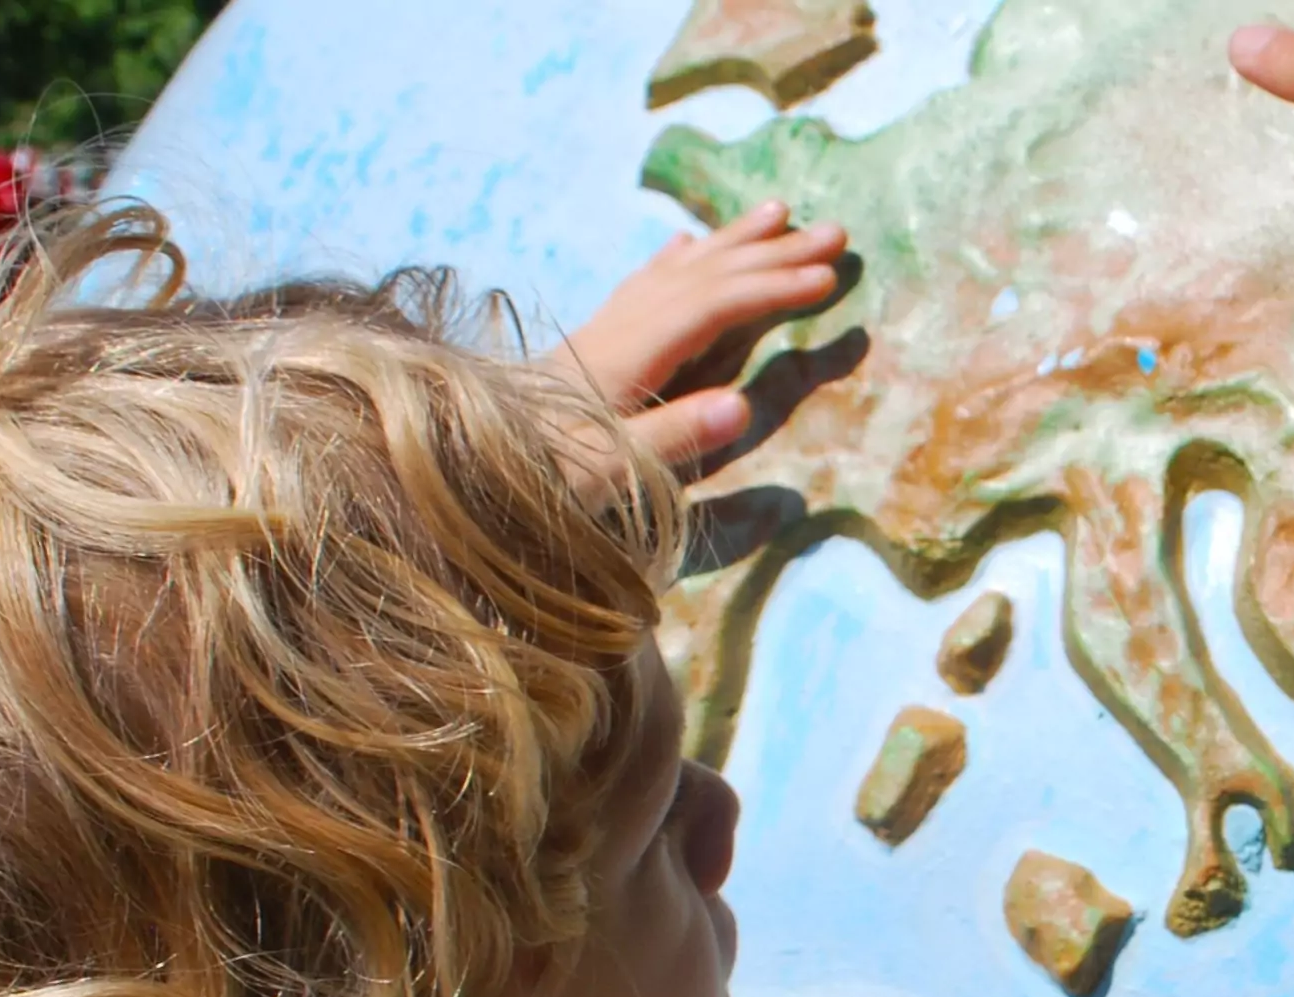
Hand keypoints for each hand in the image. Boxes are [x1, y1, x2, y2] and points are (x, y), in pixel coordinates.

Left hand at [562, 203, 848, 466]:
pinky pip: (643, 284)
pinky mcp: (586, 347)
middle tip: (835, 231)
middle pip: (700, 276)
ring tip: (778, 212)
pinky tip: (687, 244)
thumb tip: (742, 403)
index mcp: (623, 361)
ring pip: (674, 270)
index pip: (709, 308)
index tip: (829, 278)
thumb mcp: (605, 477)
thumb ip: (671, 439)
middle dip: (770, 252)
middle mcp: (613, 332)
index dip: (770, 290)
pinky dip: (676, 259)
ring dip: (731, 241)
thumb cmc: (534, 488)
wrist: (458, 477)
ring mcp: (598, 334)